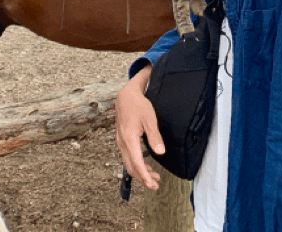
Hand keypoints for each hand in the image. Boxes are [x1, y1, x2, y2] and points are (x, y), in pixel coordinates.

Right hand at [115, 66, 163, 190]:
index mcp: (129, 139)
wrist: (126, 96)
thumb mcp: (150, 119)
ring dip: (141, 173)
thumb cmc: (138, 106)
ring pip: (129, 163)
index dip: (144, 176)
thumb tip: (160, 152)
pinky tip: (146, 166)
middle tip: (156, 185)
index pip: (137, 163)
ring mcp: (121, 142)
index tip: (152, 184)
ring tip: (154, 178)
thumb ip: (155, 137)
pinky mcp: (122, 140)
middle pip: (131, 167)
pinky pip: (128, 157)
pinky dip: (137, 165)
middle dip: (143, 178)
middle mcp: (122, 143)